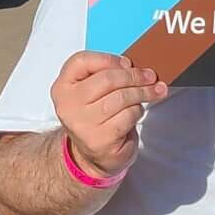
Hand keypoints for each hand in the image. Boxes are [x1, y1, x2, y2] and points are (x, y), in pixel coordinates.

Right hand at [51, 50, 167, 178]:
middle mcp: (67, 105)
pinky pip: (127, 116)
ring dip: (141, 93)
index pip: (80, 61)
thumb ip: (106, 73)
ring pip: (121, 97)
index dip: (108, 59)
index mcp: (62, 87)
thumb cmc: (97, 116)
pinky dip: (137, 111)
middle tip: (150, 76)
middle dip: (134, 76)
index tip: (127, 63)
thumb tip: (132, 66)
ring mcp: (81, 124)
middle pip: (107, 78)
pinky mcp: (99, 139)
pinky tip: (136, 113)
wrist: (94, 155)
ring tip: (152, 92)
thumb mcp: (93, 91)